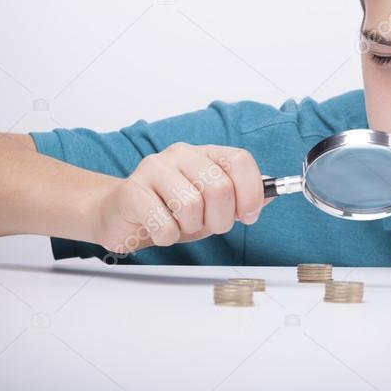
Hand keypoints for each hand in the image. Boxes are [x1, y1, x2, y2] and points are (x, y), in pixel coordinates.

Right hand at [90, 143, 272, 254]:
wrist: (120, 215)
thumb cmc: (169, 210)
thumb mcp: (211, 206)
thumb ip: (239, 199)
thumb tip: (270, 195)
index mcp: (204, 153)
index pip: (240, 160)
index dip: (250, 192)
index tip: (248, 215)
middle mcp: (180, 154)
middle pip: (219, 187)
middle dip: (220, 219)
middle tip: (207, 225)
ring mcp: (154, 168)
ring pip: (191, 206)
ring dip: (190, 228)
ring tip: (179, 224)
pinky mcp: (132, 190)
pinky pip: (165, 224)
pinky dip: (167, 237)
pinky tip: (159, 229)